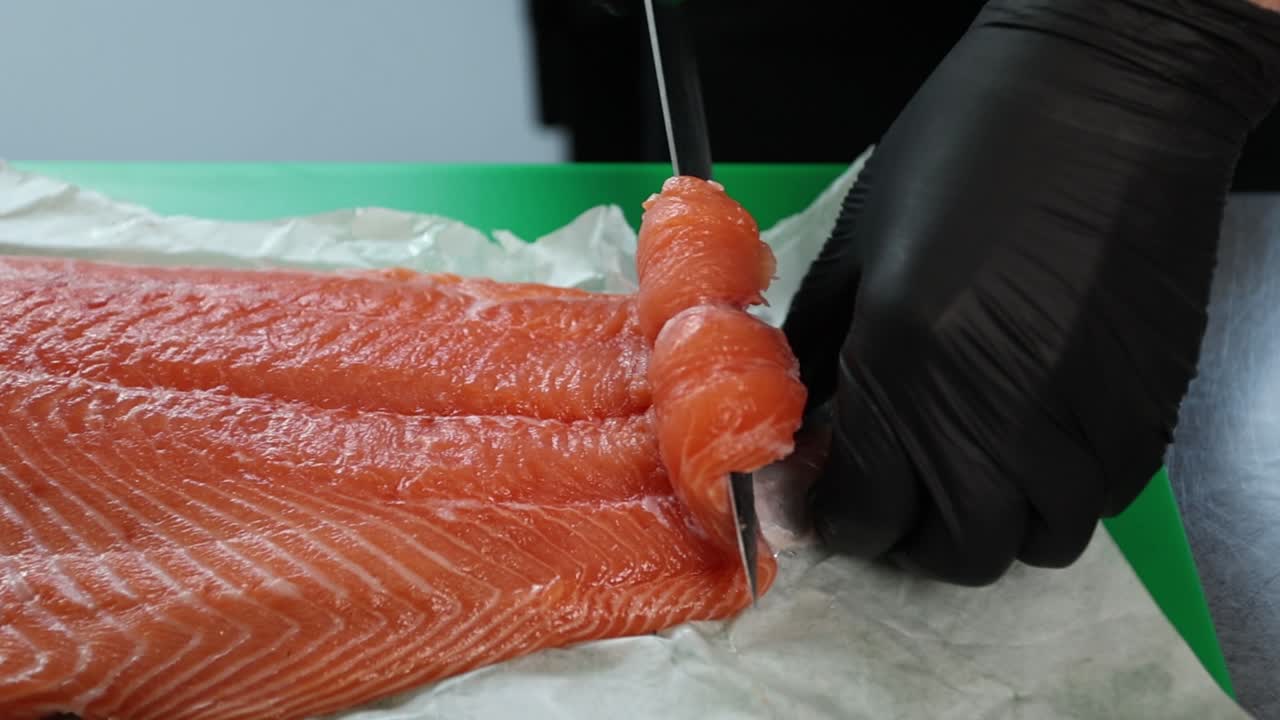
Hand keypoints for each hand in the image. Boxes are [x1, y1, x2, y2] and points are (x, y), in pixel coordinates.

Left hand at [783, 0, 1279, 584]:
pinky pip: (1099, 502)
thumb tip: (803, 422)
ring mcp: (1086, 426)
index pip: (864, 514)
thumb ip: (822, 349)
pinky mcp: (1148, 412)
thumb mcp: (860, 242)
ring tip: (962, 469)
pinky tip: (1030, 438)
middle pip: (955, 552)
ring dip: (988, 523)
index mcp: (911, 372)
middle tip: (888, 493)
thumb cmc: (969, 147)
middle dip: (907, 538)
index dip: (830, 522)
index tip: (817, 504)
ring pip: (1037, 541)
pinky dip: (1054, 492)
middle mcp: (1002, 422)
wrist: (1112, 95)